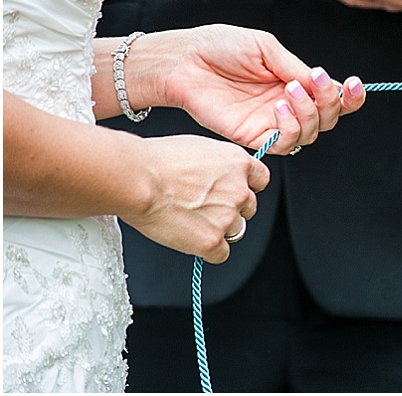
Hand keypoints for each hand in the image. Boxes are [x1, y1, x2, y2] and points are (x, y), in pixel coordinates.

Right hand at [119, 133, 268, 262]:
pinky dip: (209, 250)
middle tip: (206, 208)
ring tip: (193, 222)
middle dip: (232, 209)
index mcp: (239, 162)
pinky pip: (222, 253)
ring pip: (237, 230)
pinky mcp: (212, 241)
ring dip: (220, 229)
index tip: (235, 191)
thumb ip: (220, 165)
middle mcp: (240, 190)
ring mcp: (227, 217)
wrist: (139, 180)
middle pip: (249, 207)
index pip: (261, 179)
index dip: (246, 186)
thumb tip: (219, 175)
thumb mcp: (202, 148)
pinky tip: (191, 239)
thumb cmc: (159, 160)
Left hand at [128, 25, 365, 153]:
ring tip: (290, 90)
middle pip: (327, 118)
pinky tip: (279, 107)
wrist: (185, 60)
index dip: (349, 96)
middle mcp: (287, 105)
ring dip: (309, 113)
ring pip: (310, 134)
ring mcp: (270, 122)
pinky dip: (290, 128)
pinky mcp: (252, 136)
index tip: (355, 84)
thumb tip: (323, 83)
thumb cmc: (221, 46)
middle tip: (317, 82)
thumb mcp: (266, 48)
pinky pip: (283, 144)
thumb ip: (295, 67)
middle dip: (332, 102)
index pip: (331, 96)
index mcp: (294, 81)